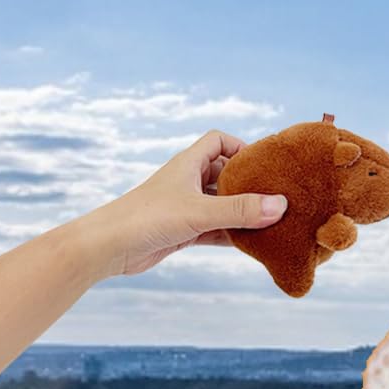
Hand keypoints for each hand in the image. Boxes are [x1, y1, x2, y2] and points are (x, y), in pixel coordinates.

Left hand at [77, 129, 288, 277]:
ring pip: (223, 205)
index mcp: (188, 164)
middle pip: (226, 175)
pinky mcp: (183, 230)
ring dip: (243, 213)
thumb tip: (281, 206)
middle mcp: (187, 182)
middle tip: (276, 197)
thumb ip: (240, 210)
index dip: (241, 148)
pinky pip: (217, 228)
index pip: (219, 141)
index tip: (263, 166)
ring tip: (272, 223)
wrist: (108, 247)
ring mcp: (185, 207)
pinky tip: (252, 243)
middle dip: (250, 185)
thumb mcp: (199, 212)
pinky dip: (233, 234)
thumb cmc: (147, 218)